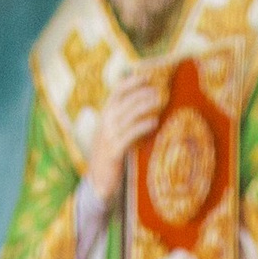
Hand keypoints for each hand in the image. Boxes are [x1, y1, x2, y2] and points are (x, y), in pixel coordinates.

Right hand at [84, 63, 167, 209]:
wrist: (97, 182)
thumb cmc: (110, 157)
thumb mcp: (115, 134)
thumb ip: (125, 120)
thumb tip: (145, 106)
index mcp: (104, 116)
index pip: (116, 93)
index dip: (131, 82)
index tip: (147, 76)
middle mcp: (104, 123)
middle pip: (124, 101)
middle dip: (142, 93)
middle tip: (159, 90)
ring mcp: (108, 137)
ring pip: (128, 115)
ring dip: (145, 106)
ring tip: (160, 101)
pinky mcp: (114, 151)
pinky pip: (129, 135)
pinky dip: (142, 126)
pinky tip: (154, 122)